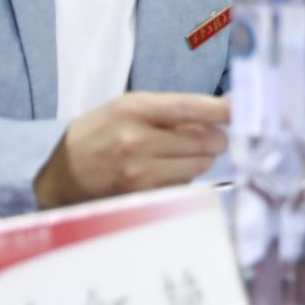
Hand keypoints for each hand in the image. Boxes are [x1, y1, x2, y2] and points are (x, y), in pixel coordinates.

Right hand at [33, 92, 227, 208]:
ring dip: (201, 159)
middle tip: (216, 137)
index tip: (242, 109)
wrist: (62, 172)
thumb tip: (222, 110)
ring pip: (197, 165)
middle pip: (202, 140)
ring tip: (184, 154)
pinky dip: (186, 178)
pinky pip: (183, 186)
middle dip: (217, 138)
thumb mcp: (128, 107)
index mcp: (134, 109)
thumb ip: (172, 108)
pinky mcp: (141, 197)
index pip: (189, 107)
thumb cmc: (100, 133)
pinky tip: (170, 171)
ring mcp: (139, 173)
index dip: (222, 109)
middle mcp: (136, 141)